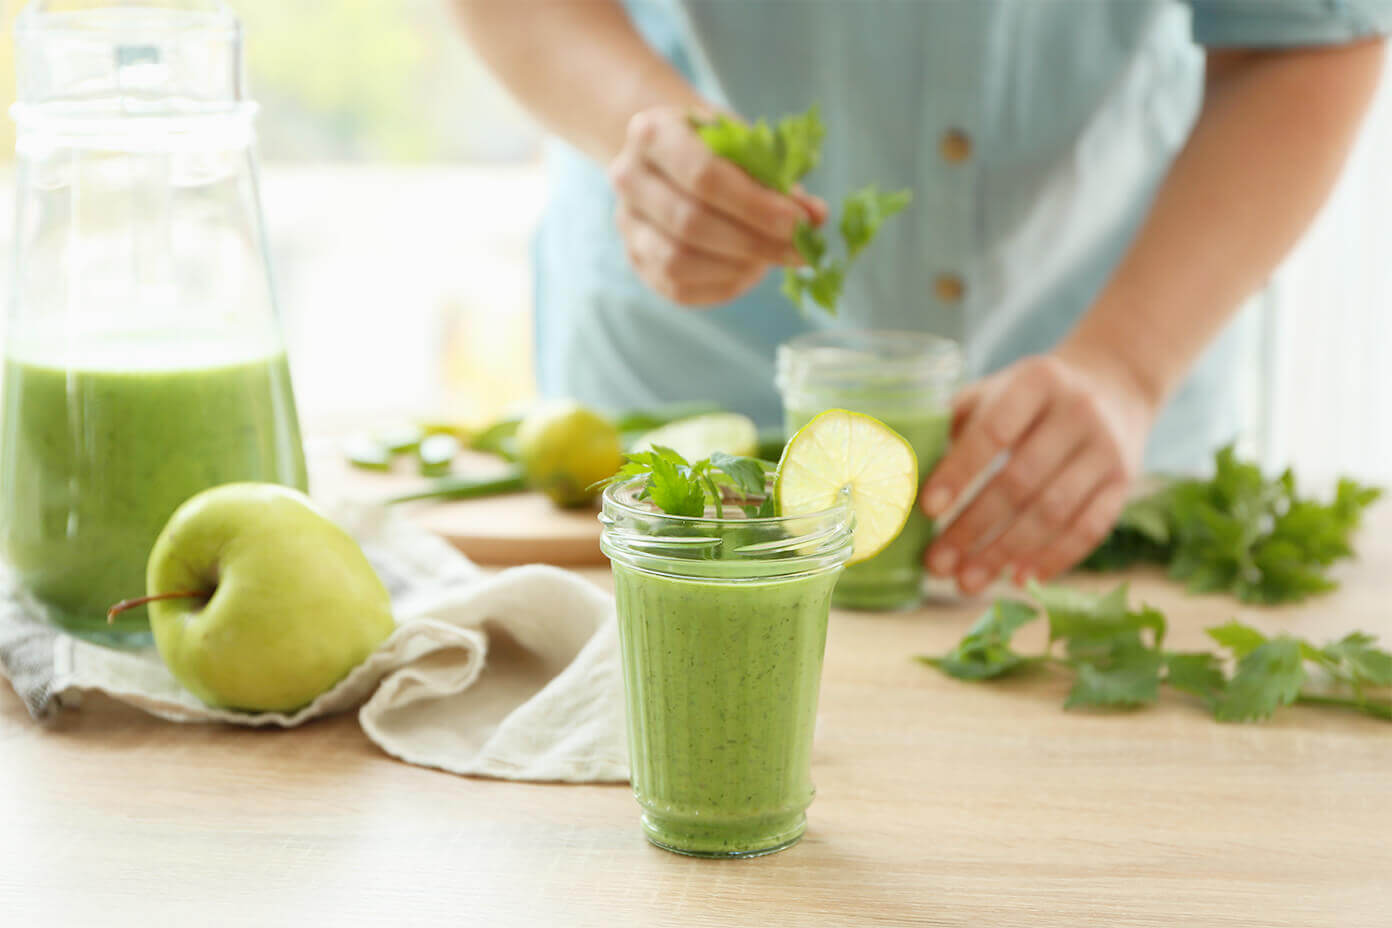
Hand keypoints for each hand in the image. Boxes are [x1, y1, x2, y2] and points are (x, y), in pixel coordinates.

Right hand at [608, 105, 825, 305]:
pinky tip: (749, 272)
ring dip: (737, 268)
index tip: (799, 223)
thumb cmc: (716, 149)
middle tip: (800, 251)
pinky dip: (722, 285)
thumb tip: (816, 217)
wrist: (669, 159)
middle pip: (691, 222)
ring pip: (678, 261)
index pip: (704, 176)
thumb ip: (779, 180)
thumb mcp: (746, 147)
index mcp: (653, 133)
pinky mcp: (635, 259)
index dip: (755, 206)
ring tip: (772, 260)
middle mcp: (628, 177)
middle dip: (754, 242)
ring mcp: (626, 223)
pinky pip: (677, 287)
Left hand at [921, 349, 1158, 594]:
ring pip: (1053, 512)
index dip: (959, 473)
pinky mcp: (1125, 482)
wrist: (1113, 383)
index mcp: (1037, 381)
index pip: (993, 432)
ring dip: (1005, 552)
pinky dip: (1054, 558)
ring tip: (967, 581)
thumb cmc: (1031, 395)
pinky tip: (1019, 578)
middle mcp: (1078, 412)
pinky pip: (1090, 528)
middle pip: (1020, 481)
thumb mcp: (995, 390)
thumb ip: (955, 422)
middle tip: (937, 564)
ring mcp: (1107, 449)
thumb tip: (906, 471)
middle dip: (974, 528)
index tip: (928, 510)